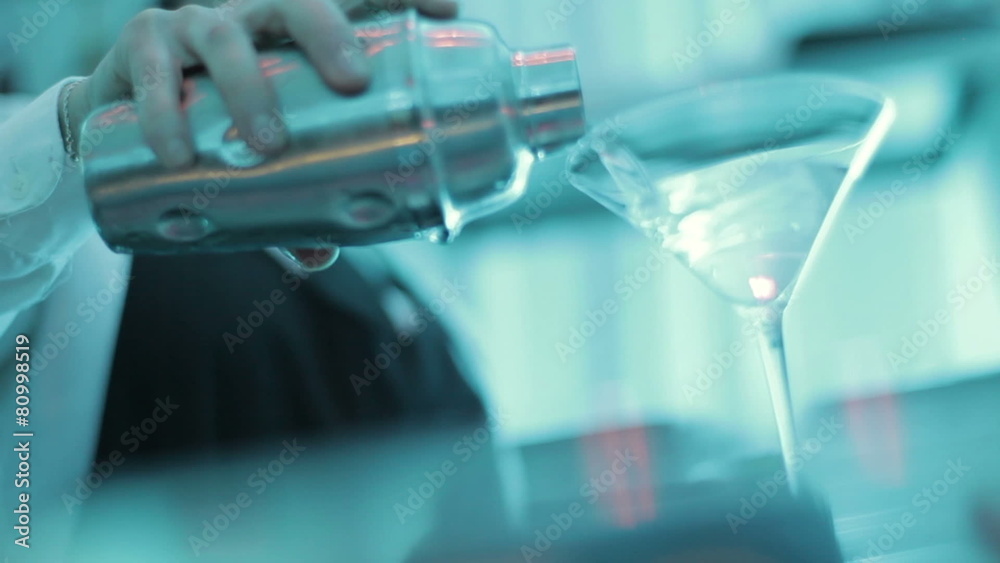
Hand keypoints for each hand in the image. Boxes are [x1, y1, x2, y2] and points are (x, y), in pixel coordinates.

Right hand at [65, 0, 458, 269]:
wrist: (118, 121)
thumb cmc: (213, 130)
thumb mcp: (259, 162)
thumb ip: (289, 203)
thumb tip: (323, 255)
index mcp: (293, 38)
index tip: (447, 10)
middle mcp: (251, 18)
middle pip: (295, 0)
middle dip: (329, 32)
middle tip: (354, 82)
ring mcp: (195, 26)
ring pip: (225, 36)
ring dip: (249, 87)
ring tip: (267, 144)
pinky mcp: (141, 45)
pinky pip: (155, 71)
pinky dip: (167, 113)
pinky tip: (178, 156)